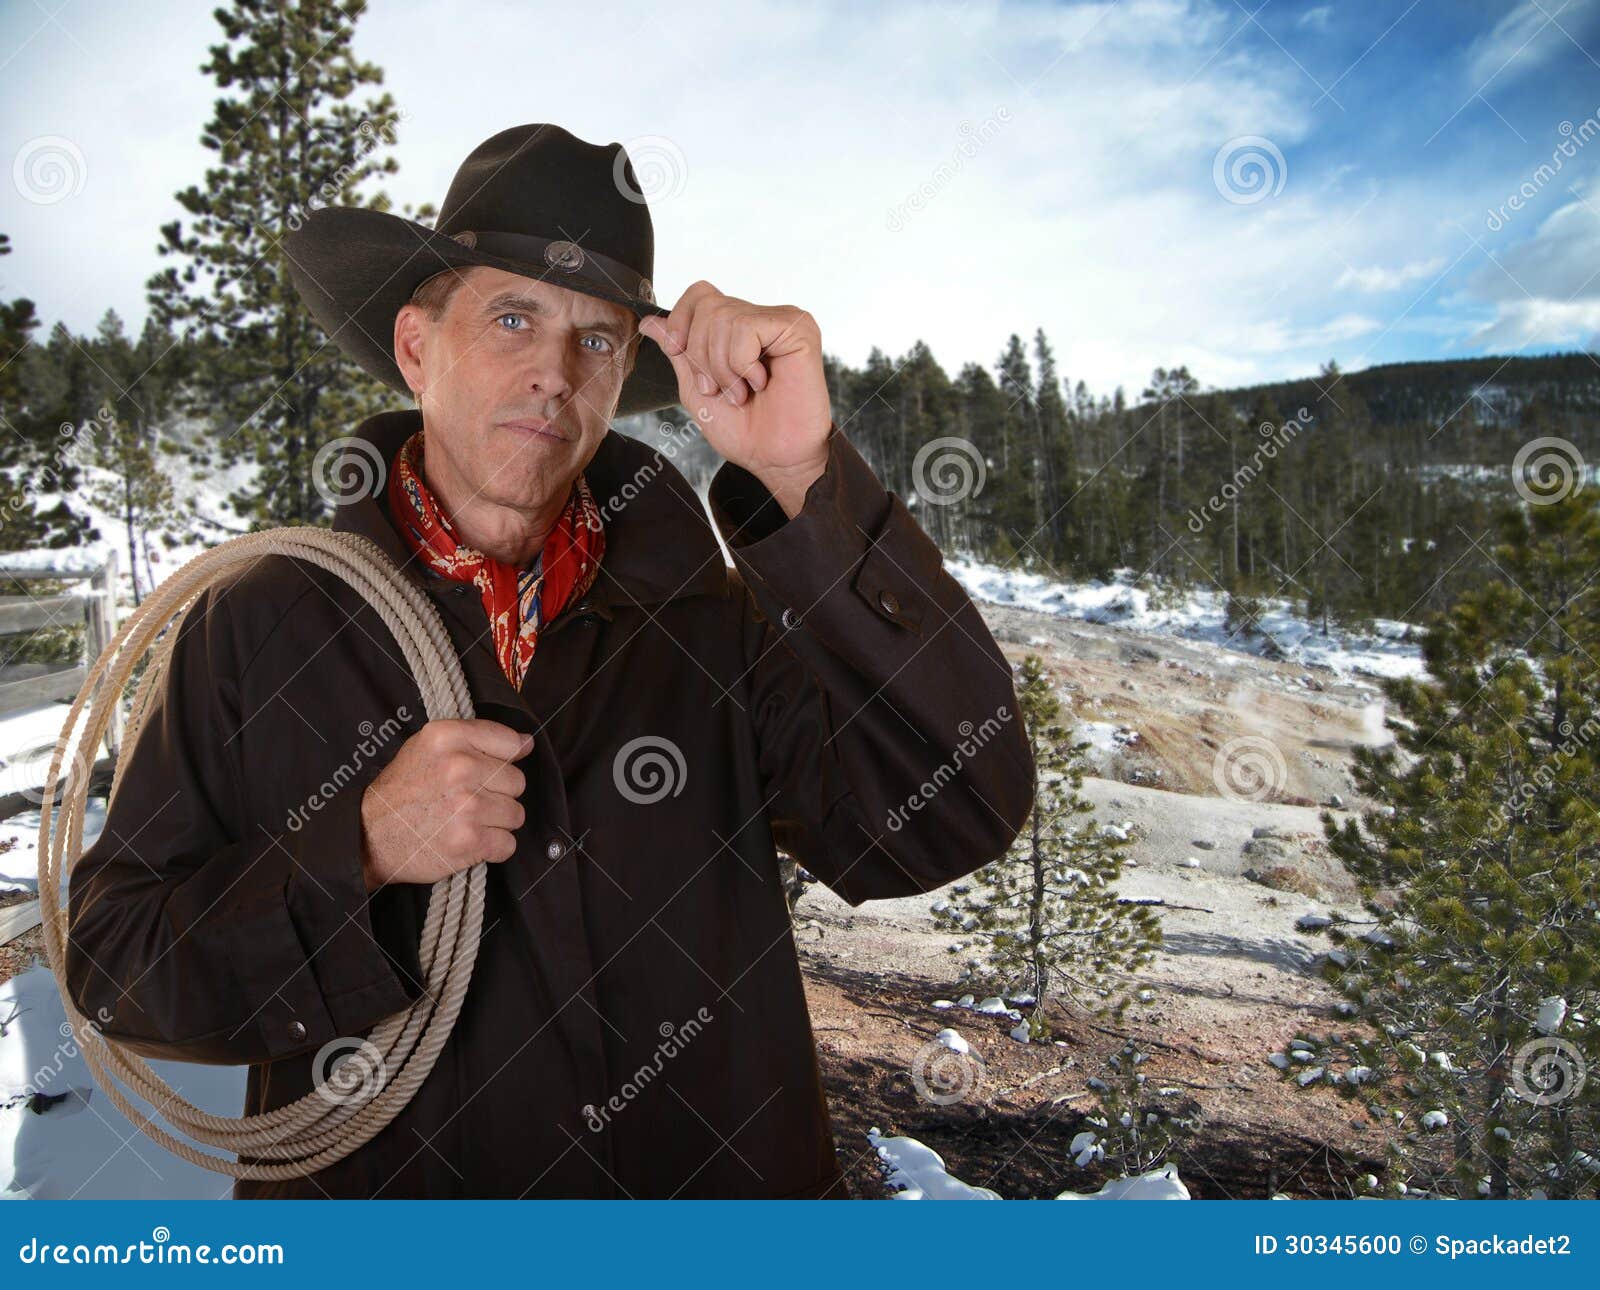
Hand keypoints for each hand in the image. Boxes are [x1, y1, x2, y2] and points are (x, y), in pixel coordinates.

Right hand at [358, 718, 533, 890]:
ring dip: (496, 822)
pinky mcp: (470, 841)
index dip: (507, 758)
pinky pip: (508, 844)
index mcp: (448, 736)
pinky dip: (492, 848)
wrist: (368, 836)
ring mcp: (467, 806)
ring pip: (516, 814)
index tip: (494, 769)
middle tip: (467, 800)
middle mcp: (460, 767)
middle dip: (498, 793)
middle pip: (517, 781)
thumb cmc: (402, 790)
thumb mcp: (427, 746)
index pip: (511, 742)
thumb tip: (526, 743)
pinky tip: (468, 840)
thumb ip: (475, 738)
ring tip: (466, 820)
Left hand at [638, 281, 831, 516]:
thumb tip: (650, 321)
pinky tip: (761, 383)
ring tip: (742, 392)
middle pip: (707, 305)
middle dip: (701, 354)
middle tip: (721, 389)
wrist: (774, 458)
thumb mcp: (696, 388)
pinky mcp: (798, 328)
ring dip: (723, 366)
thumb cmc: (744, 431)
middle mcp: (762, 318)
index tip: (678, 354)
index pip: (701, 293)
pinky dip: (742, 364)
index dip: (681, 321)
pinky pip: (746, 328)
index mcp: (740, 328)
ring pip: (724, 316)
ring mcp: (782, 320)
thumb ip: (678, 352)